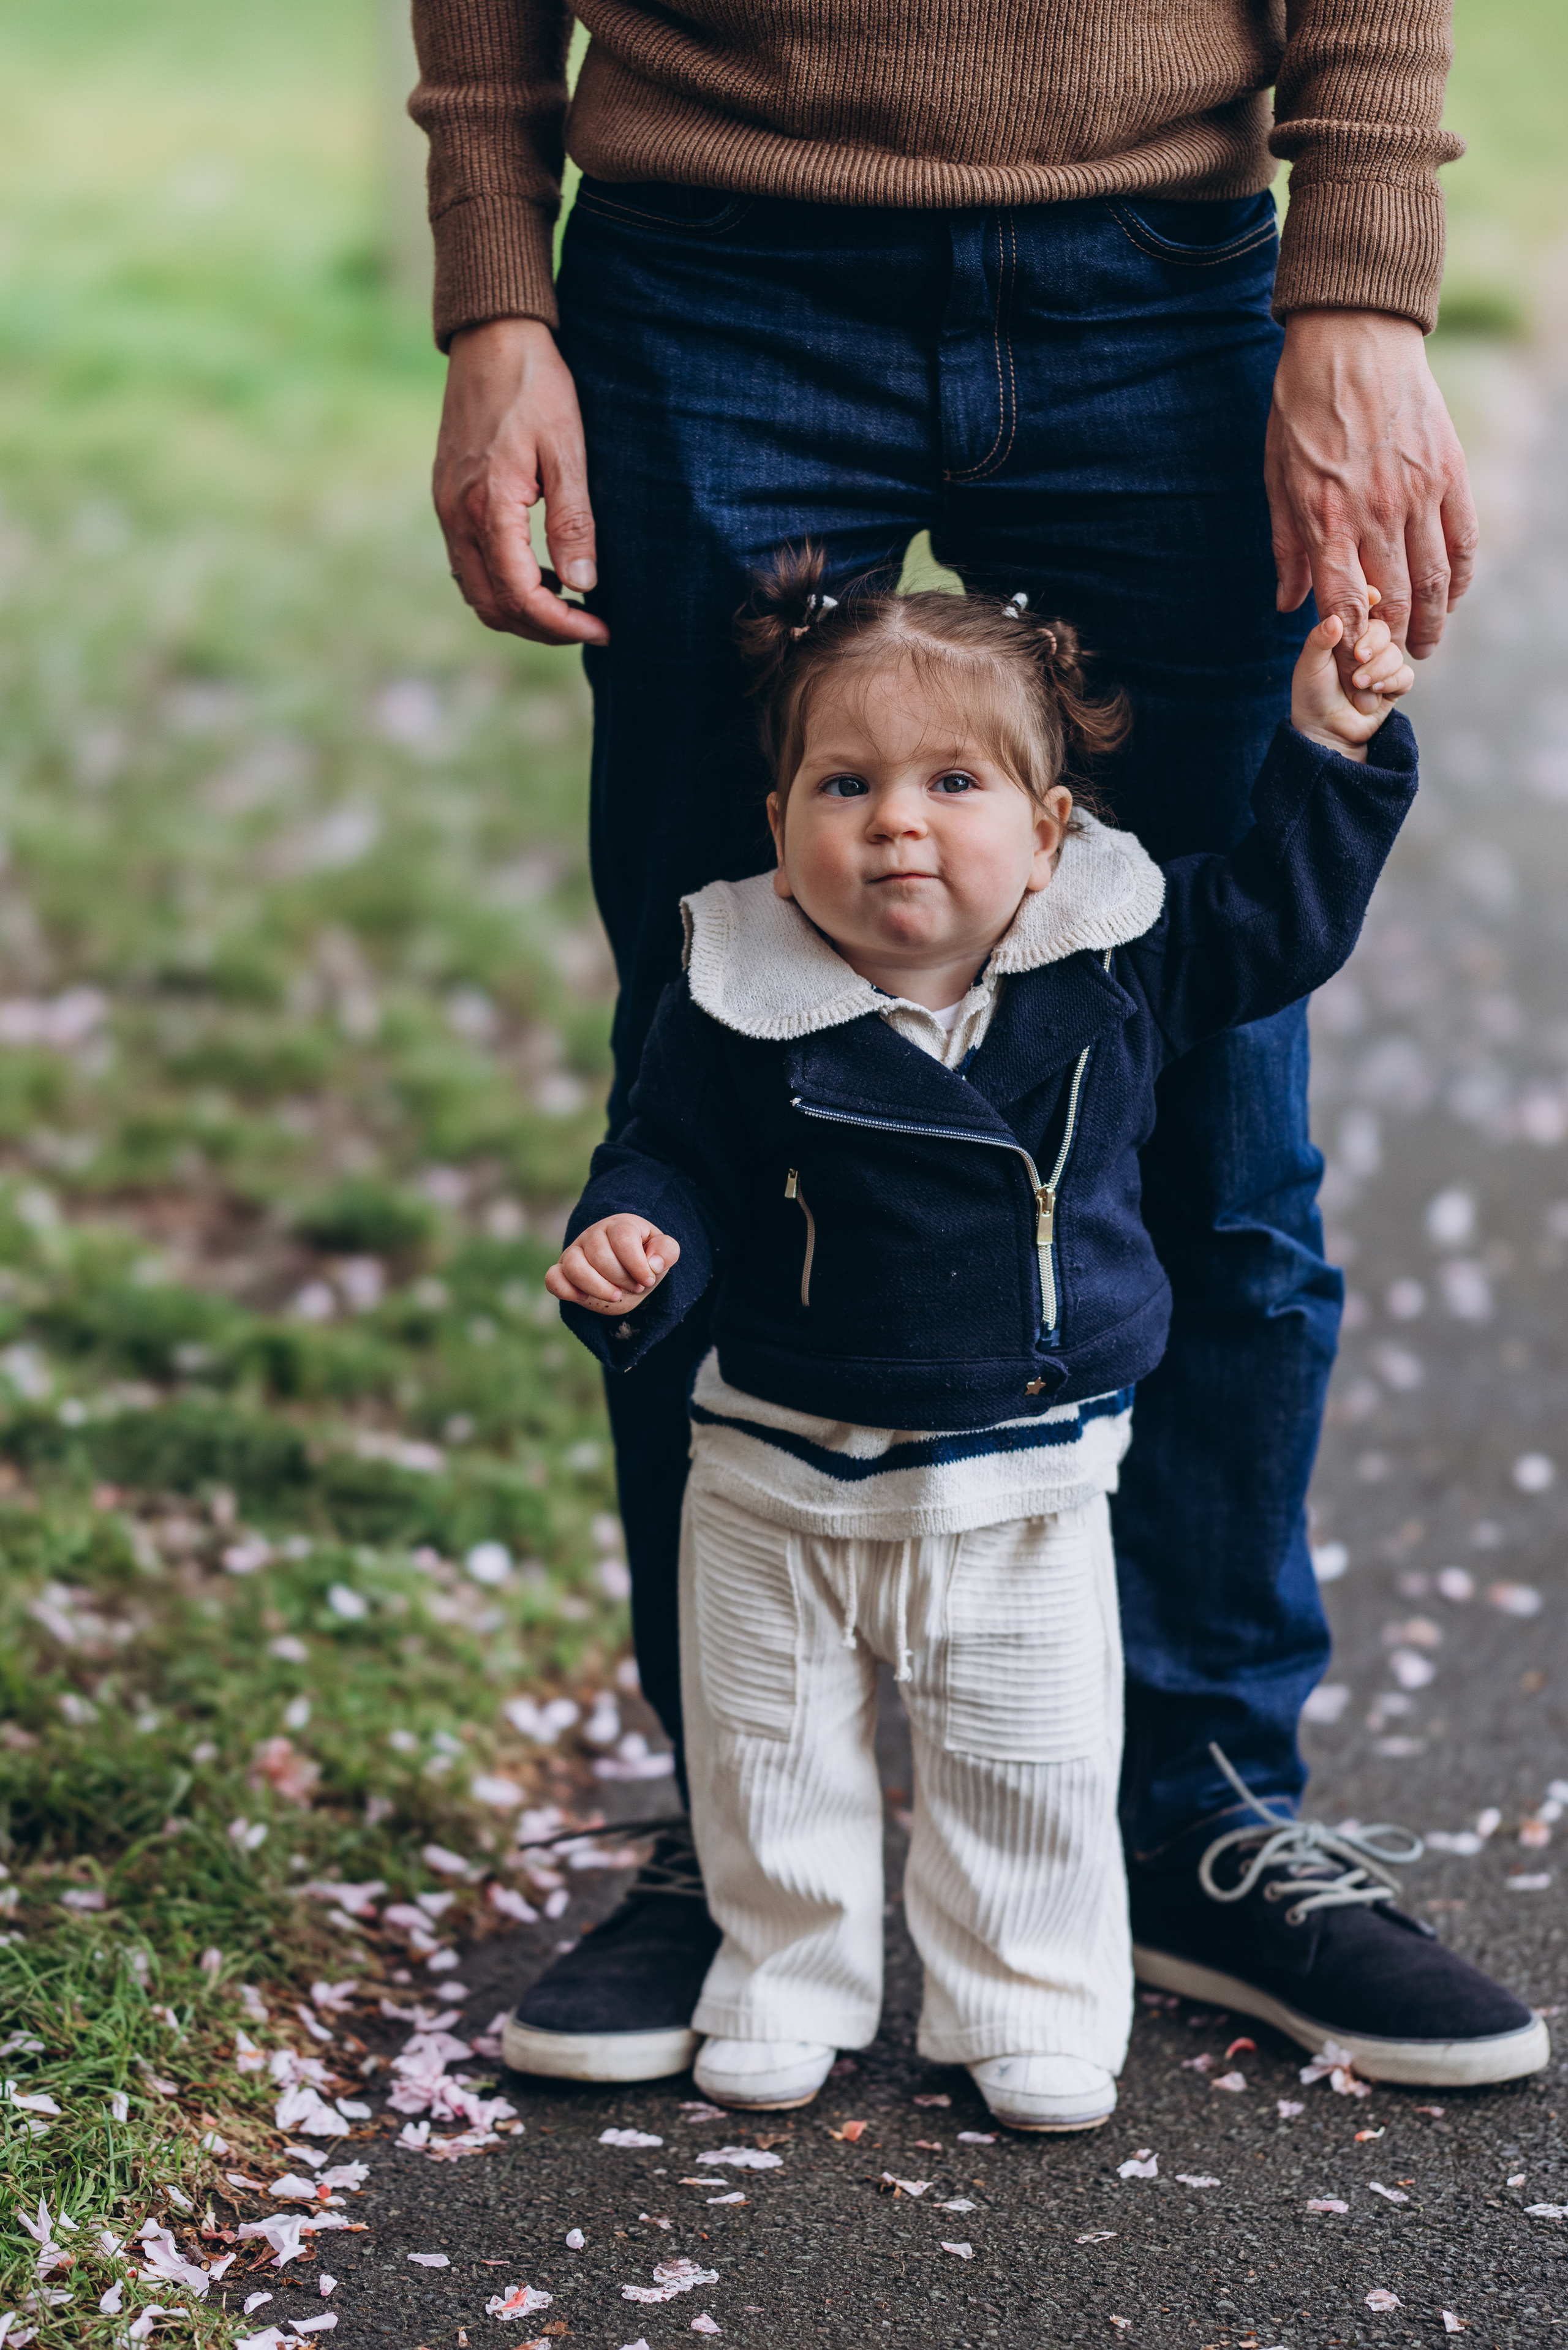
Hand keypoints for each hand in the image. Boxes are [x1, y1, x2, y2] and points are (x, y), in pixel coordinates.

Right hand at [434, 318, 608, 646]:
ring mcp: (446, 508)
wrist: (491, 335)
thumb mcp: (566, 449)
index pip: (520, 596)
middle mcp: (456, 515)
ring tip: (568, 603)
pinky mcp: (447, 497)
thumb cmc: (535, 385)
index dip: (562, 624)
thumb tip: (582, 584)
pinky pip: (468, 563)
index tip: (602, 627)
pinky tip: (539, 572)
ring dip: (520, 610)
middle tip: (589, 624)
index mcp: (487, 506)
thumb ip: (572, 521)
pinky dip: (502, 583)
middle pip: (493, 607)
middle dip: (542, 628)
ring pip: (477, 590)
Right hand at [546, 1215, 680, 1313]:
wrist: (628, 1273)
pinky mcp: (562, 1271)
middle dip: (621, 1278)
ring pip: (574, 1266)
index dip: (637, 1263)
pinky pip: (553, 1278)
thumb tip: (653, 1264)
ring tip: (615, 1296)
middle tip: (635, 1287)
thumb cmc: (645, 1259)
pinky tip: (584, 1298)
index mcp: (619, 1225)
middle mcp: (593, 1234)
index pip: (623, 1237)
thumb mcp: (662, 1254)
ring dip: (596, 1287)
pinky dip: (565, 1290)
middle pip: (599, 1255)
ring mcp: (574, 1252)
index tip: (648, 1280)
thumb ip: (666, 1251)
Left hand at [1266, 309, 1478, 669]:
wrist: (1350, 338)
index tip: (1350, 660)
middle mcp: (1374, 514)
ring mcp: (1417, 494)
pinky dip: (1461, 575)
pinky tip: (1452, 595)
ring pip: (1433, 579)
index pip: (1342, 605)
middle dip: (1393, 642)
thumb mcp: (1276, 477)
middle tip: (1393, 662)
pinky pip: (1463, 538)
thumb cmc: (1301, 408)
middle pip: (1393, 601)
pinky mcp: (1448, 472)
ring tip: (1426, 642)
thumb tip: (1287, 604)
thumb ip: (1286, 546)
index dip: (1350, 642)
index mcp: (1325, 520)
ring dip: (1432, 620)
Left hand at [1289, 591, 1413, 759]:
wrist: (1324, 730)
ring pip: (1395, 651)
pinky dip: (1391, 681)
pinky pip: (1406, 675)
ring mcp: (1382, 663)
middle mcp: (1367, 643)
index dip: (1371, 598)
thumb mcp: (1309, 665)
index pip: (1365, 606)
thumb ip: (1319, 640)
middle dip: (1372, 643)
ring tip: (1357, 684)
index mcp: (1346, 631)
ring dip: (1377, 668)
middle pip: (1383, 628)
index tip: (1371, 597)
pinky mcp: (1395, 683)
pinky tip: (1375, 691)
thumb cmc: (1312, 694)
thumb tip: (1335, 618)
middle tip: (1357, 657)